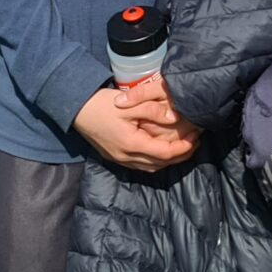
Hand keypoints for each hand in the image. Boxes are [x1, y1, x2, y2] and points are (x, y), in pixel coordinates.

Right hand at [73, 83, 198, 172]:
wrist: (76, 108)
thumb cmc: (102, 103)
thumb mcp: (130, 104)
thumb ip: (153, 111)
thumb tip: (175, 118)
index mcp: (131, 144)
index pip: (164, 154)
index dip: (183, 148)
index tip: (195, 138)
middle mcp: (126, 157)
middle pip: (160, 164)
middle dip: (180, 156)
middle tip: (194, 142)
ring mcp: (119, 159)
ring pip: (150, 168)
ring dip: (168, 160)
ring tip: (182, 147)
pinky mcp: (114, 157)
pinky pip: (140, 165)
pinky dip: (155, 161)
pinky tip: (161, 151)